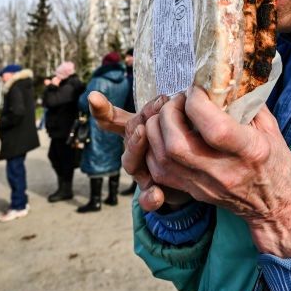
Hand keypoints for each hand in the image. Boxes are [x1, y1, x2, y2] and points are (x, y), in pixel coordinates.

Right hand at [88, 92, 189, 210]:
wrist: (196, 177)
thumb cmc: (181, 142)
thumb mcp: (176, 120)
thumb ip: (168, 106)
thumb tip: (155, 93)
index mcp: (137, 132)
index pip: (115, 119)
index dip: (103, 110)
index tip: (94, 97)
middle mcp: (135, 151)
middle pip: (128, 134)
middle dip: (136, 123)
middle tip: (146, 113)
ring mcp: (142, 173)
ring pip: (131, 162)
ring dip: (136, 148)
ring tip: (143, 134)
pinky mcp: (152, 193)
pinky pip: (146, 197)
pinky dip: (149, 197)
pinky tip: (156, 195)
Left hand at [143, 87, 290, 257]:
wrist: (275, 207)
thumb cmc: (276, 162)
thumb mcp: (270, 128)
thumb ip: (245, 103)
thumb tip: (222, 77)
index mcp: (250, 151)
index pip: (214, 128)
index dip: (197, 103)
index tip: (196, 90)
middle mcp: (224, 171)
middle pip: (177, 144)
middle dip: (168, 113)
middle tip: (177, 100)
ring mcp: (205, 185)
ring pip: (162, 158)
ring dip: (156, 129)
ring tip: (168, 114)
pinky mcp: (193, 192)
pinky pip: (159, 172)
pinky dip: (153, 149)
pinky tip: (163, 134)